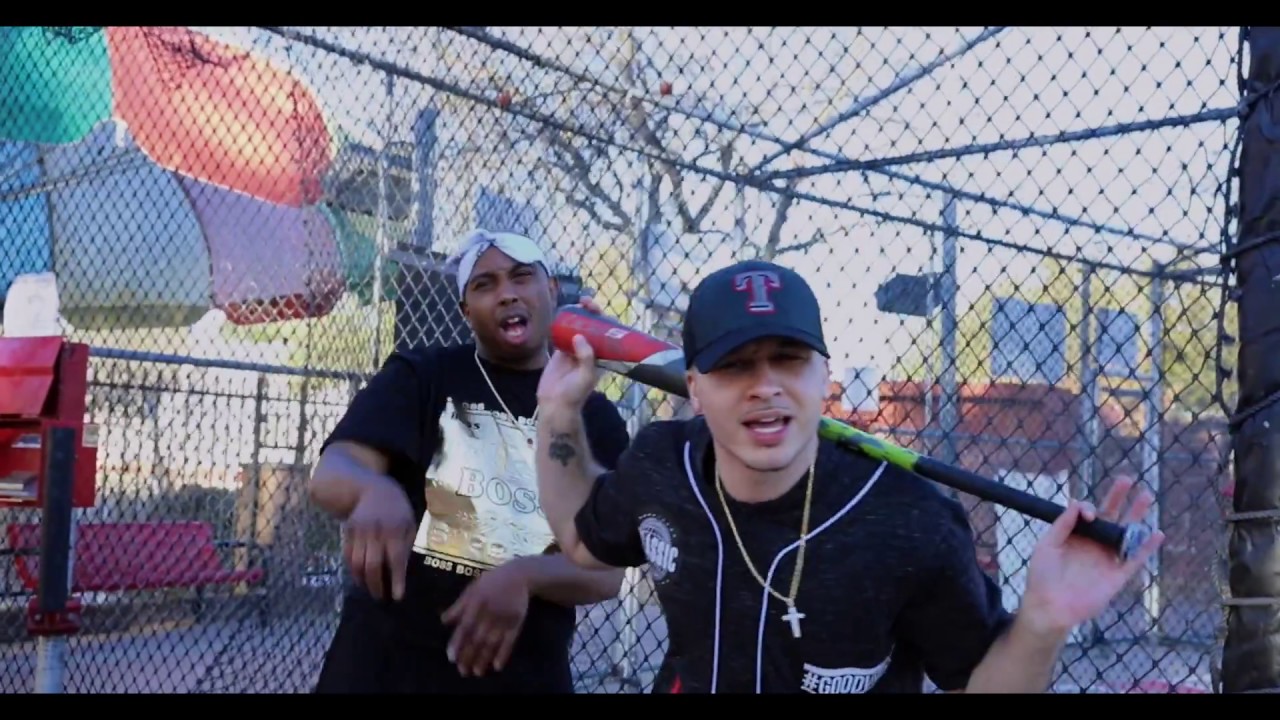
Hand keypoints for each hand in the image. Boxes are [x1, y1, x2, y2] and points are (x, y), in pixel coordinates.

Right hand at [342, 479, 415, 600]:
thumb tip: (403, 570)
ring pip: (357, 563)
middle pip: (373, 565)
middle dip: (376, 585)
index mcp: (395, 530)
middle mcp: (375, 532)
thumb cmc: (397, 509)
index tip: (397, 597)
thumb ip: (406, 544)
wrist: (371, 489)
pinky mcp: (347, 532)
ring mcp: (359, 532)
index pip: (396, 560)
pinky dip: (353, 571)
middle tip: (381, 598)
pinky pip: (348, 556)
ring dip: (363, 581)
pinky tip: (360, 579)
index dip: (396, 580)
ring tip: (371, 591)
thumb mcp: (408, 523)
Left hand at [441, 561, 531, 675]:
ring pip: (492, 643)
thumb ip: (459, 606)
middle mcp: (489, 613)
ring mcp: (504, 619)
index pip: (465, 627)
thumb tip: (443, 621)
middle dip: (469, 656)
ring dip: (484, 658)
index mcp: (476, 603)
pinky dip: (504, 654)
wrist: (519, 575)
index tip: (451, 658)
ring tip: (477, 672)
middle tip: (462, 671)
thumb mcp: (472, 589)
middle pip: (477, 638)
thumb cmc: (491, 582)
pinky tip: (497, 666)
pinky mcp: (516, 623)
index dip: (457, 643)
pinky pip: (510, 641)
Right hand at [537, 299, 605, 410]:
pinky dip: (562, 323)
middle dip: (590, 312)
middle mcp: (590, 350)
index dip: (604, 319)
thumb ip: (586, 357)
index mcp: (601, 356)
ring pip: (578, 327)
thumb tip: (579, 336)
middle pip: (593, 326)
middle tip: (584, 301)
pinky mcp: (561, 351)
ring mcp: (575, 349)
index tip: (597, 309)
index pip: (607, 333)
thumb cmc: (574, 393)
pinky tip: (560, 313)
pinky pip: (562, 333)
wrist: (554, 404)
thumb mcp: (585, 376)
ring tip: (573, 303)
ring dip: (576, 315)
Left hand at [1018, 475, 1165, 637]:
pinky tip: (1157, 533)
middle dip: (1118, 498)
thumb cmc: (1042, 576)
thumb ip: (1062, 525)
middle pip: (1110, 517)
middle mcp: (1093, 544)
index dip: (1091, 508)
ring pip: (1126, 534)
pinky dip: (1146, 548)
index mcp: (1076, 535)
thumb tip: (1078, 503)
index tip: (1089, 514)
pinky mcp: (1117, 577)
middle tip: (1127, 479)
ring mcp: (1106, 559)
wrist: (1048, 607)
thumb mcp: (1046, 545)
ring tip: (1146, 496)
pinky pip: (1135, 560)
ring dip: (1137, 516)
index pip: (1088, 514)